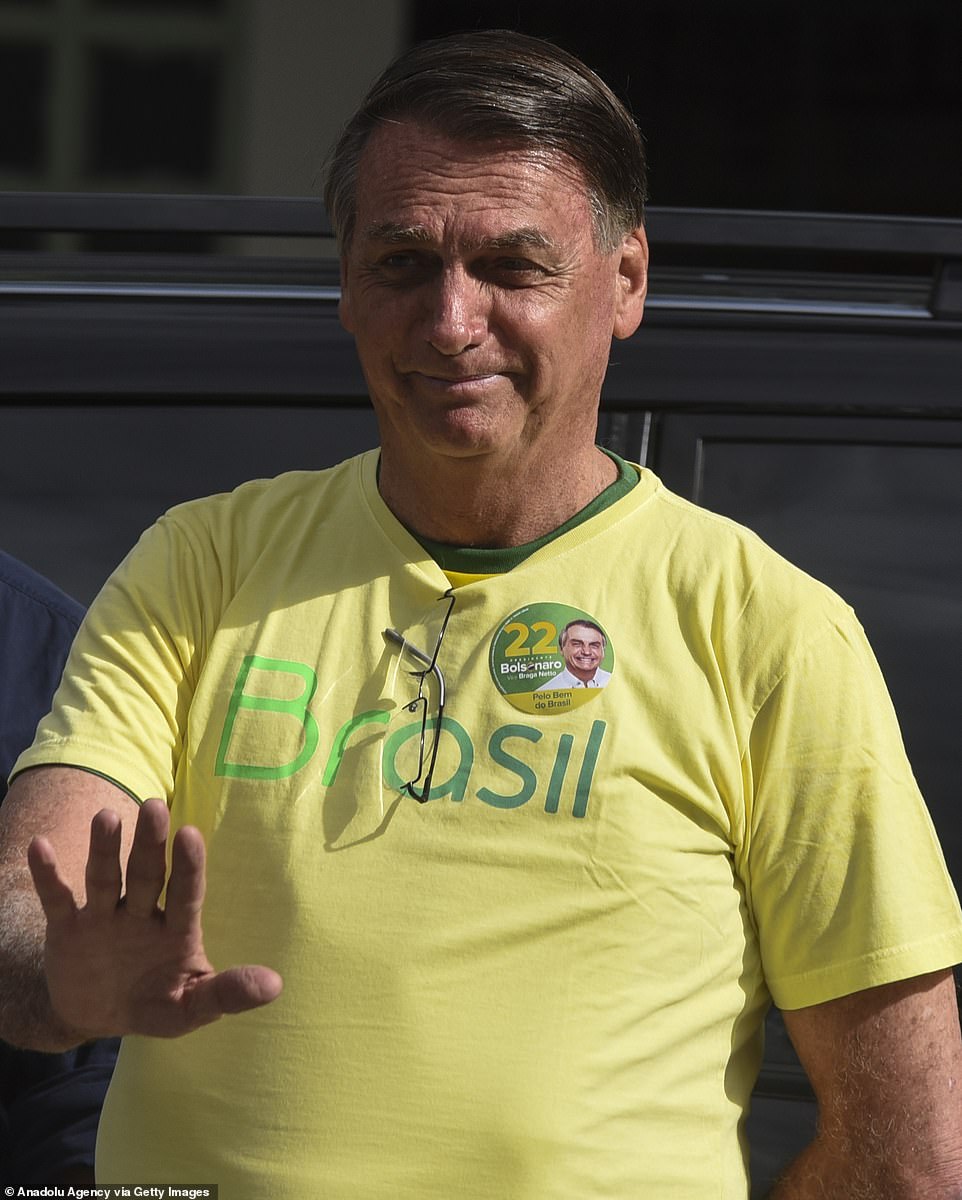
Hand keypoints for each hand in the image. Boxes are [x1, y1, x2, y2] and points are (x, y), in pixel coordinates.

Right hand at [27, 798, 282, 1040]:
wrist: (96, 1015)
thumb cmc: (156, 1002)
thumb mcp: (191, 1006)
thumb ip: (227, 993)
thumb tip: (275, 985)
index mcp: (176, 928)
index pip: (187, 892)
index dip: (189, 865)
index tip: (190, 834)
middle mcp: (141, 913)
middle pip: (147, 874)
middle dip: (150, 843)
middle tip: (155, 805)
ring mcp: (104, 918)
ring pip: (105, 877)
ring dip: (104, 849)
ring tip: (106, 817)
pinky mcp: (67, 929)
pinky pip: (56, 899)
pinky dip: (47, 875)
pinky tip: (39, 847)